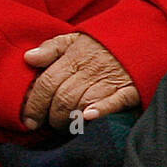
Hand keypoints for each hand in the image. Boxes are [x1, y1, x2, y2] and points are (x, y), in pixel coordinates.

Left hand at [22, 32, 139, 129]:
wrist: (138, 38)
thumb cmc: (102, 43)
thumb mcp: (74, 38)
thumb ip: (51, 48)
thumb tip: (28, 58)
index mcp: (73, 58)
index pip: (46, 83)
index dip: (34, 104)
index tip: (29, 121)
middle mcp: (88, 70)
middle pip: (62, 98)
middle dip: (53, 117)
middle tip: (51, 126)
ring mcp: (109, 81)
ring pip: (82, 104)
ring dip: (71, 120)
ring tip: (67, 128)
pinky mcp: (128, 90)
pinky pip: (114, 102)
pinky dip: (101, 110)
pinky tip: (89, 117)